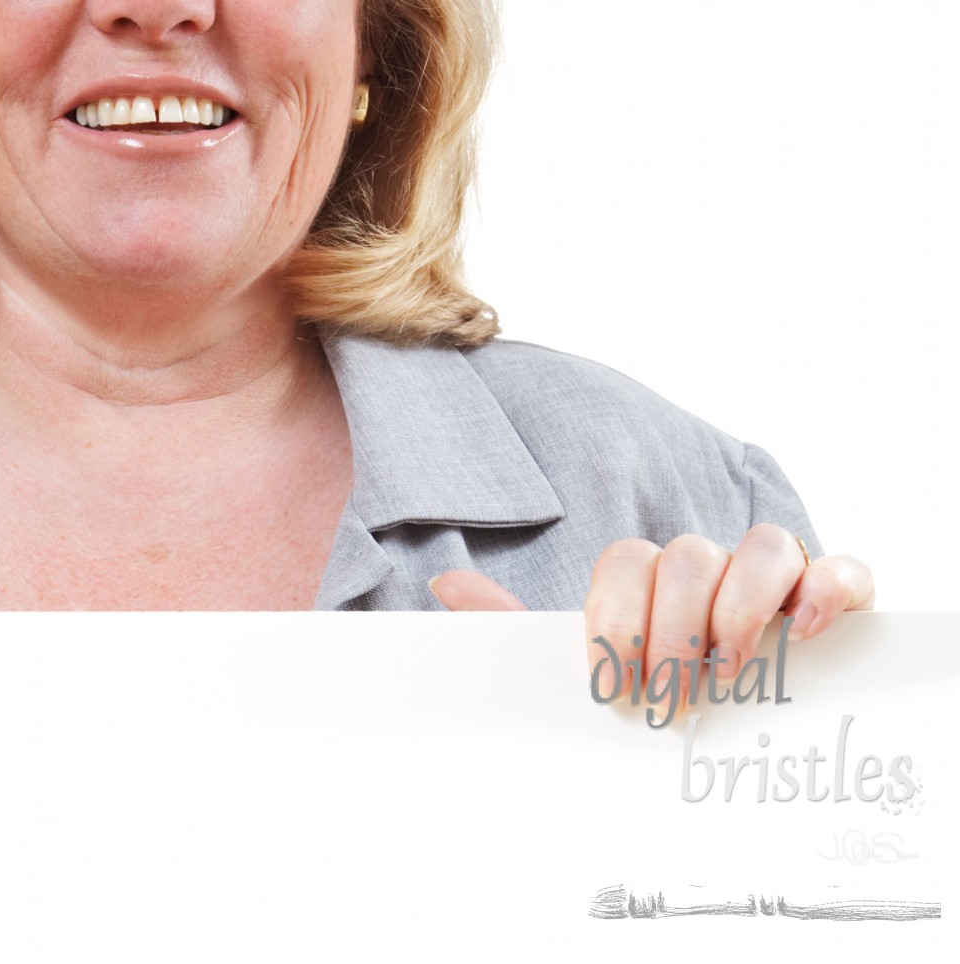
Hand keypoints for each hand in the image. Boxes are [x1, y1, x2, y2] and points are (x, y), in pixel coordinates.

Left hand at [429, 526, 874, 718]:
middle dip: (672, 629)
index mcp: (650, 579)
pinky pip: (841, 568)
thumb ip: (518, 627)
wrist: (738, 742)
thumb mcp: (586, 671)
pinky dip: (824, 591)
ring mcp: (774, 578)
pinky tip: (798, 636)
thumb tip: (446, 583)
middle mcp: (710, 567)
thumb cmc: (652, 697)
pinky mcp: (834, 599)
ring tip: (725, 673)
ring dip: (739, 609)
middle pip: (689, 555)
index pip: (626, 560)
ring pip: (762, 545)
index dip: (614, 618)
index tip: (610, 682)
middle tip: (667, 694)